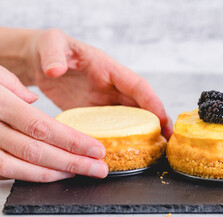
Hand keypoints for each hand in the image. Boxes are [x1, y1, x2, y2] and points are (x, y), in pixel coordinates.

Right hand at [0, 66, 108, 181]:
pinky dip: (32, 175)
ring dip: (55, 173)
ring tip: (81, 173)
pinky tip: (53, 174)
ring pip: (21, 166)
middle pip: (37, 150)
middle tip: (99, 169)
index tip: (97, 149)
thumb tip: (33, 102)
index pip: (42, 127)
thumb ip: (13, 87)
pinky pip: (5, 170)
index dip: (73, 141)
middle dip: (73, 163)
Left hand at [27, 29, 172, 138]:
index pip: (138, 86)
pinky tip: (125, 150)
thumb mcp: (51, 44)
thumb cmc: (49, 48)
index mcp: (109, 68)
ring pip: (129, 117)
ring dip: (143, 131)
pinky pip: (110, 126)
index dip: (152, 102)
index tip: (163, 119)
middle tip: (168, 140)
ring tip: (155, 149)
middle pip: (141, 104)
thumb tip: (55, 70)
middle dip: (157, 121)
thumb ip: (54, 55)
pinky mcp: (92, 112)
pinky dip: (121, 137)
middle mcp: (111, 86)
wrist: (38, 61)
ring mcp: (103, 100)